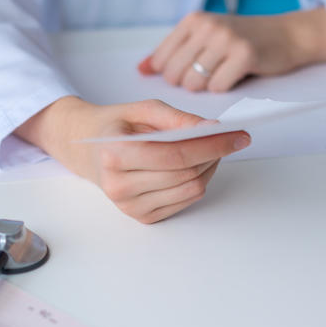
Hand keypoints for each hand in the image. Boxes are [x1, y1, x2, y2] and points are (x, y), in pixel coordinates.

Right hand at [16, 97, 250, 223]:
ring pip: (191, 189)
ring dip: (209, 168)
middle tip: (229, 137)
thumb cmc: (117, 125)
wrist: (87, 148)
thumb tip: (213, 130)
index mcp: (115, 154)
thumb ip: (179, 119)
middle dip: (215, 153)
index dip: (212, 145)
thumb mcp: (145, 110)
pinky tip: (194, 166)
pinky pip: (185, 201)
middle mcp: (119, 185)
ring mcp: (129, 206)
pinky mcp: (142, 217)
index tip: (238, 135)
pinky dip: (198, 181)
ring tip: (209, 149)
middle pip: (187, 174)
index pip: (176, 155)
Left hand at [137, 7, 325, 91]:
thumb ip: (173, 51)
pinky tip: (236, 76)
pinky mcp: (244, 55)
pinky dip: (225, 88)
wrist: (288, 35)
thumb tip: (141, 69)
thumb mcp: (205, 36)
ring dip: (207, 88)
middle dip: (189, 84)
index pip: (162, 60)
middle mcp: (207, 26)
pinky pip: (218, 88)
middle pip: (175, 75)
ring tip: (222, 74)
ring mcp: (226, 39)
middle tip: (210, 75)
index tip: (193, 72)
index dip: (173, 75)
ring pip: (194, 84)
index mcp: (193, 20)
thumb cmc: (244, 39)